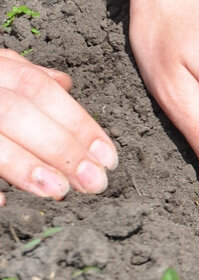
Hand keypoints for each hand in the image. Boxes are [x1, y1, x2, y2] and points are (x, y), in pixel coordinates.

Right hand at [0, 49, 117, 205]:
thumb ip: (19, 75)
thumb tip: (63, 83)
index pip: (37, 89)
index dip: (77, 121)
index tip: (107, 156)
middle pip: (15, 111)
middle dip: (60, 147)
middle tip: (95, 182)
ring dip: (22, 165)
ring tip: (58, 191)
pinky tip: (3, 204)